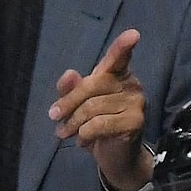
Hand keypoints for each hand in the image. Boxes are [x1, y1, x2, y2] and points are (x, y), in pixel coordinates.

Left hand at [47, 29, 151, 190]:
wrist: (115, 157)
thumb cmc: (95, 124)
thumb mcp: (77, 104)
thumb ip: (70, 88)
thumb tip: (69, 74)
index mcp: (116, 74)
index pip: (119, 57)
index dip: (123, 45)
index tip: (133, 34)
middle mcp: (131, 84)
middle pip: (92, 85)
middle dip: (69, 102)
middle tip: (54, 116)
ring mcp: (136, 103)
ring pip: (93, 107)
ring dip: (73, 123)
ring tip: (65, 133)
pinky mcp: (135, 122)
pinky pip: (100, 124)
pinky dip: (85, 134)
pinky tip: (84, 141)